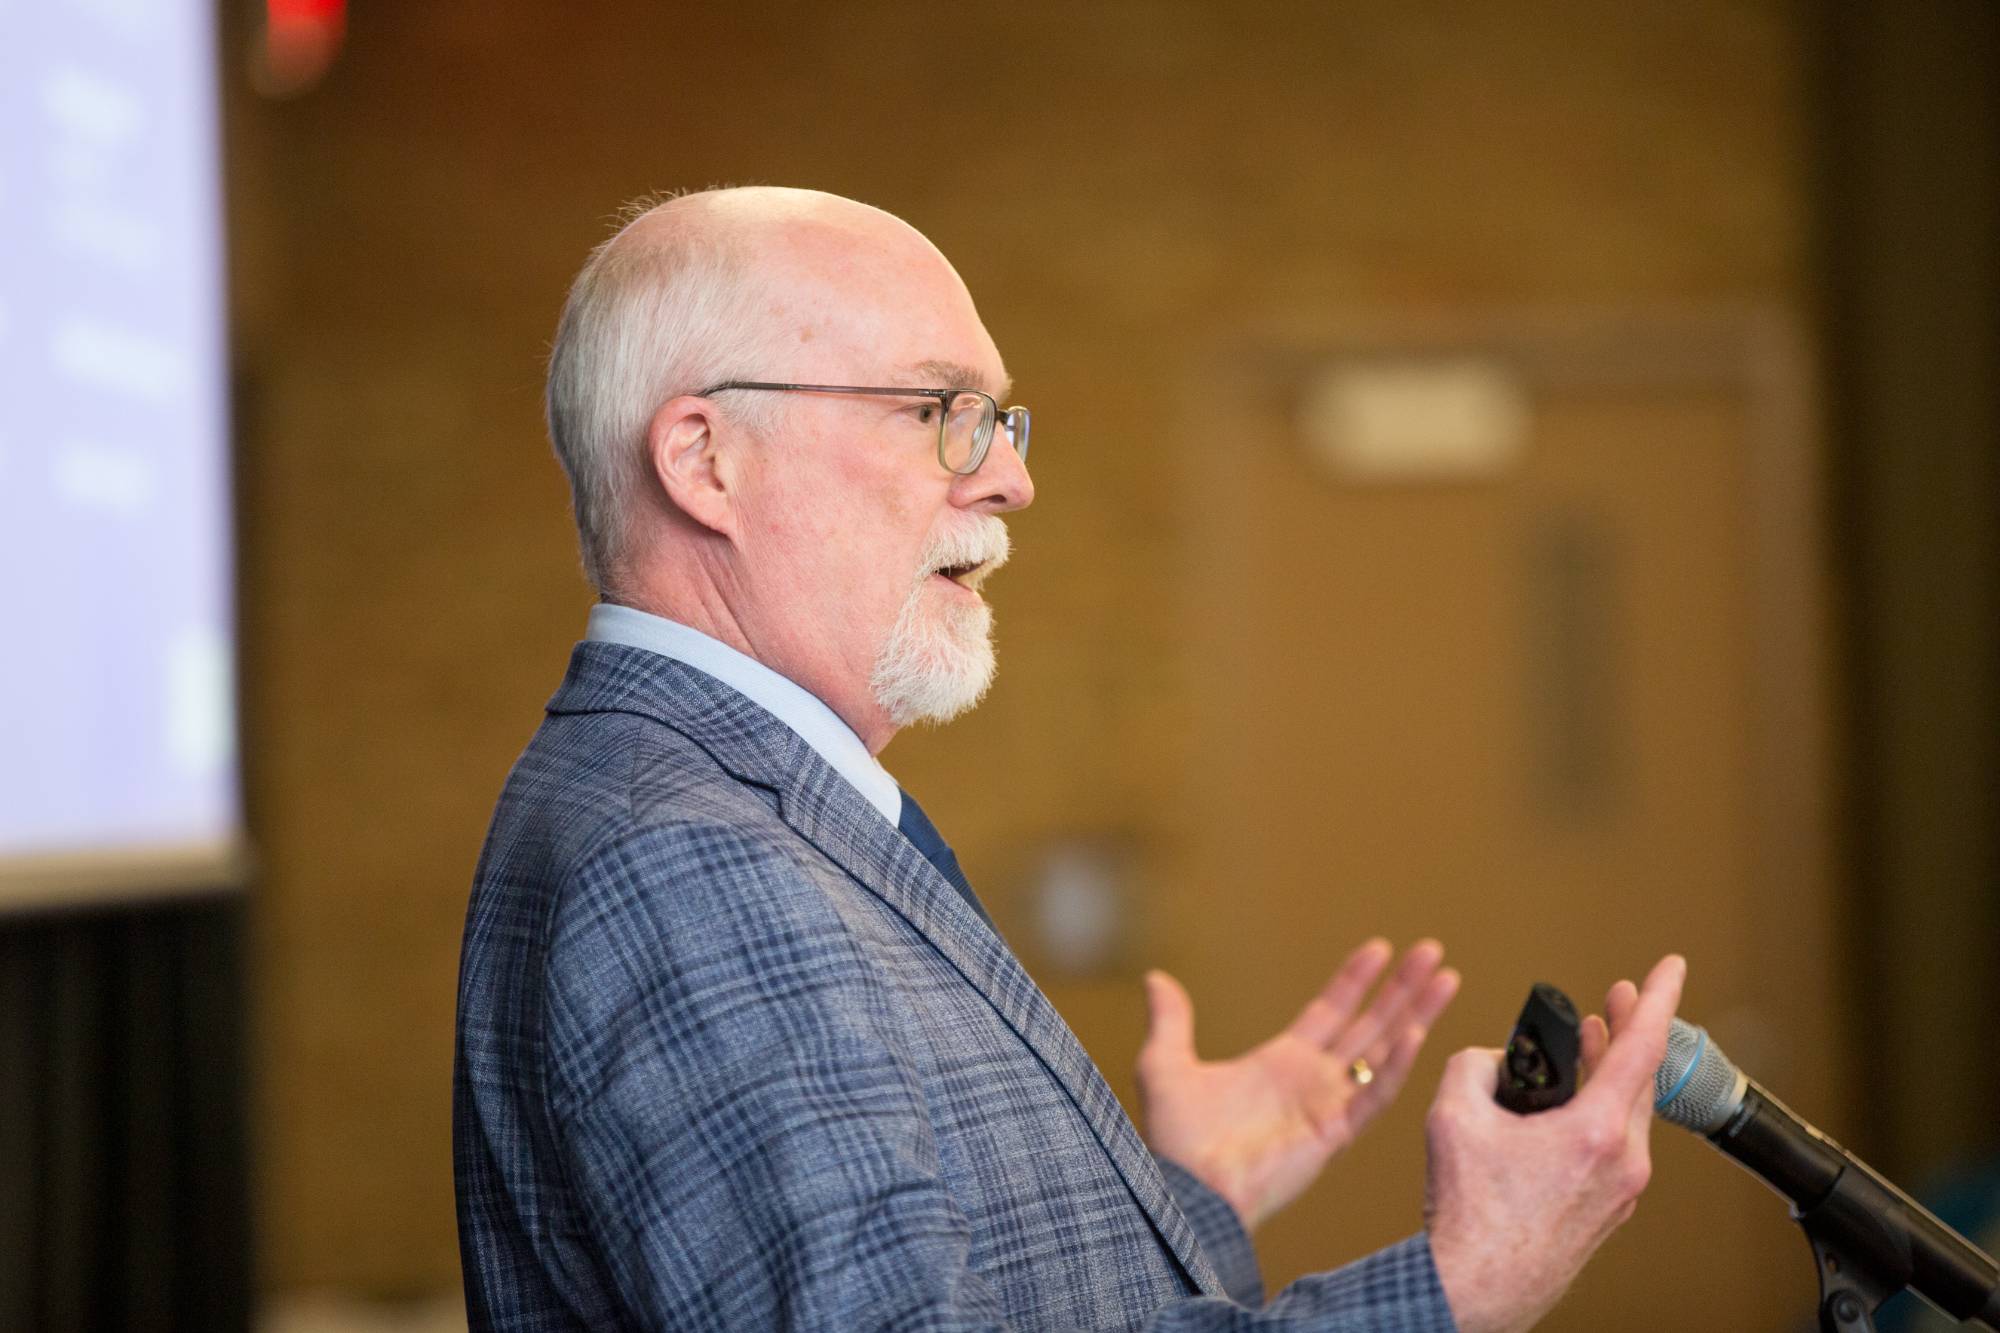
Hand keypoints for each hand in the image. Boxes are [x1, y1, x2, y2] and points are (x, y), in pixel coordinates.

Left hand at [1136, 938, 1459, 1231]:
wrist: (1186, 1190)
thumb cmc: (1175, 1141)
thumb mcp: (1165, 1066)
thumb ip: (1171, 1021)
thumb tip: (1156, 978)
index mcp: (1281, 1063)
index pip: (1330, 1011)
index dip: (1355, 980)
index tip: (1381, 948)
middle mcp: (1313, 1082)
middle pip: (1370, 1025)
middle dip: (1402, 989)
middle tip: (1432, 951)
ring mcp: (1329, 1106)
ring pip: (1386, 1051)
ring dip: (1415, 1014)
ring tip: (1445, 977)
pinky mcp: (1334, 1132)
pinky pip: (1374, 1094)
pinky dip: (1396, 1065)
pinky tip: (1414, 1032)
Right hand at [1423, 955, 1686, 1332]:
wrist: (1476, 1287)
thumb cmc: (1471, 1215)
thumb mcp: (1453, 1115)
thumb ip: (1472, 1064)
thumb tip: (1489, 1060)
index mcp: (1597, 1132)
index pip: (1642, 1047)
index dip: (1658, 998)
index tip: (1671, 966)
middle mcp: (1623, 1161)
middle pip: (1639, 1078)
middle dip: (1627, 1029)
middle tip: (1618, 996)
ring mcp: (1620, 1190)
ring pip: (1628, 1113)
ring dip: (1610, 1070)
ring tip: (1591, 1042)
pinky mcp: (1606, 1209)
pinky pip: (1614, 1144)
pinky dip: (1600, 1110)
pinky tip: (1567, 1106)